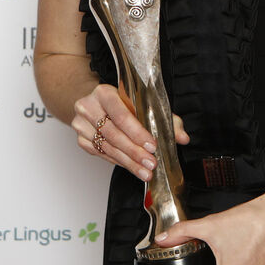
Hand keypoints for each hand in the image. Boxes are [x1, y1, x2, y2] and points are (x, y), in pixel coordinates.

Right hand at [71, 83, 188, 179]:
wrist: (97, 103)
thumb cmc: (123, 102)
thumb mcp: (143, 104)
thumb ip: (166, 119)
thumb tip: (183, 138)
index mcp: (104, 92)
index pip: (121, 115)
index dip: (138, 133)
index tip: (153, 146)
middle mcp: (88, 107)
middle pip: (114, 134)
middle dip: (135, 152)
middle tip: (151, 163)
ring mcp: (82, 125)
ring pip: (108, 148)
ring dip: (129, 162)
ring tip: (145, 171)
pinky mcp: (82, 140)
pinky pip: (102, 155)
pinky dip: (119, 162)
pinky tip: (132, 167)